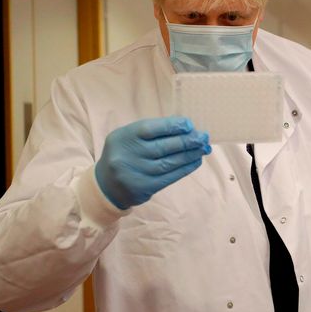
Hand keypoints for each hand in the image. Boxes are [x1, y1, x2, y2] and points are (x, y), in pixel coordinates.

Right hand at [95, 116, 210, 209]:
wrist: (106, 185)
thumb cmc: (124, 154)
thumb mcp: (129, 137)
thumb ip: (152, 131)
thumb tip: (185, 128)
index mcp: (124, 137)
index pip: (150, 128)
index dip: (172, 125)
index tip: (189, 124)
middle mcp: (129, 155)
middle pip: (164, 146)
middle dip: (187, 141)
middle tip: (203, 137)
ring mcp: (137, 172)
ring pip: (170, 162)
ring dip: (190, 154)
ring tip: (203, 148)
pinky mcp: (145, 187)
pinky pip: (170, 176)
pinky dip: (185, 168)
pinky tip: (195, 161)